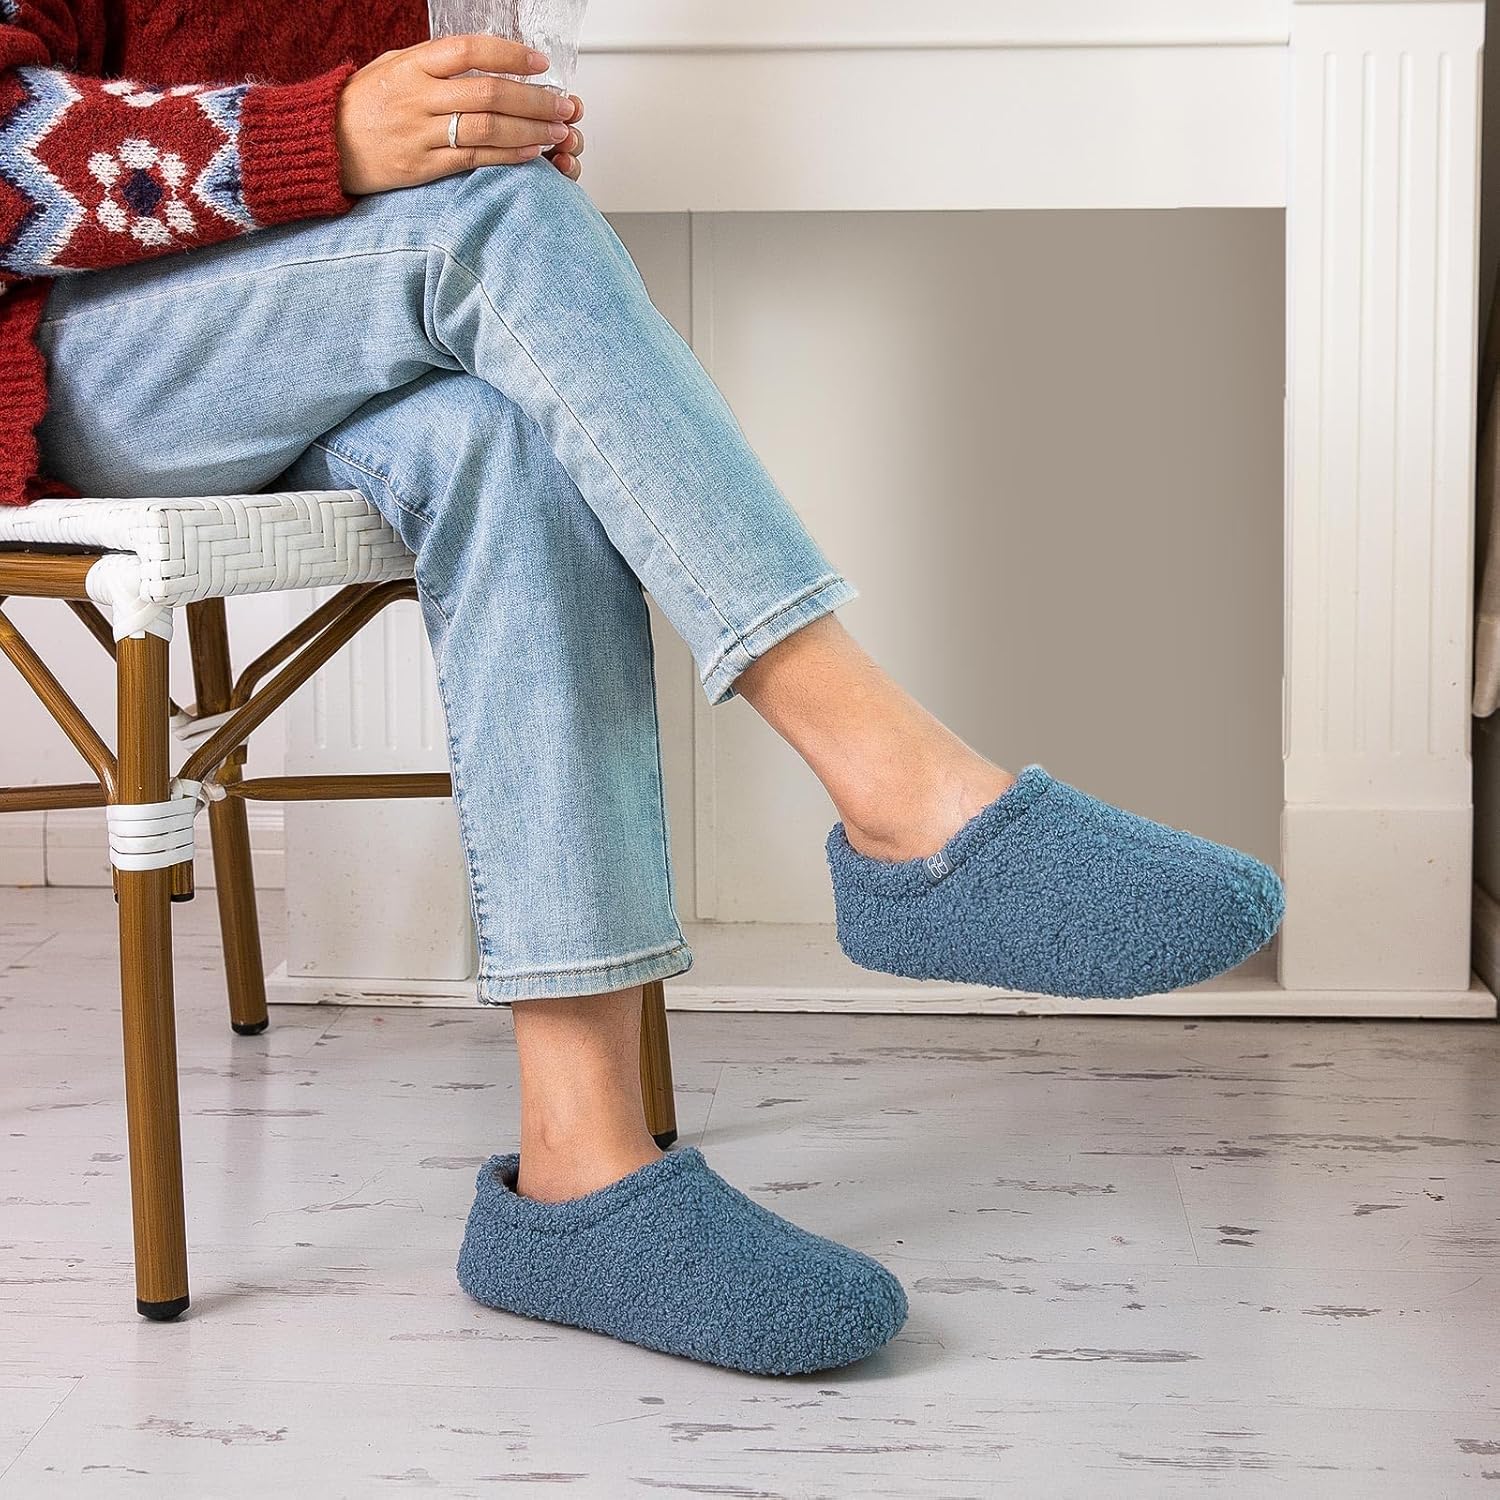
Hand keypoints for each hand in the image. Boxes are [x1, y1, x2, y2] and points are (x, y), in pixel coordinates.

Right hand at [336, 34, 583, 194]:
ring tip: (556, 131)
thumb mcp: (391, 67)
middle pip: (489, 93)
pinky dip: (507, 155)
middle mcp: (418, 97)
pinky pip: (473, 159)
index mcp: (412, 66)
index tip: (540, 62)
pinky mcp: (423, 167)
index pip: (469, 52)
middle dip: (534, 99)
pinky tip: (531, 152)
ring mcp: (421, 133)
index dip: (510, 55)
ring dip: (528, 130)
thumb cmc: (361, 105)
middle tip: (564, 104)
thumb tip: (480, 57)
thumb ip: (434, 63)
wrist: (325, 145)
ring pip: (486, 128)